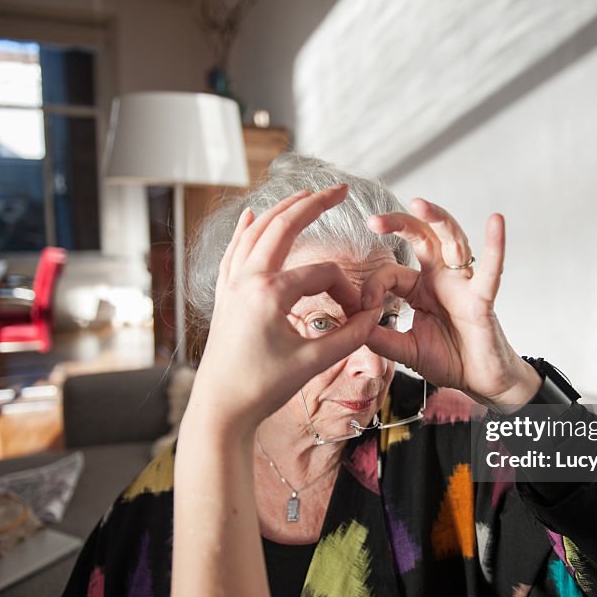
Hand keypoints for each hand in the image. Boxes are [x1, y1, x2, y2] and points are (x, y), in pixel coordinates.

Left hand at [193, 185, 380, 430]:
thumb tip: (375, 316)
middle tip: (339, 189)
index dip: (347, 290)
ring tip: (305, 194)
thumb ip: (350, 336)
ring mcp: (232, 285)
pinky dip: (245, 230)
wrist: (221, 408)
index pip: (322, 274)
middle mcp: (247, 279)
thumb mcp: (312, 362)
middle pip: (283, 227)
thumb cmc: (262, 387)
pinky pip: (234, 251)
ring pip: (256, 232)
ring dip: (281, 210)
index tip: (357, 315)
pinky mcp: (224, 295)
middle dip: (313, 204)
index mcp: (270, 293)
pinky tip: (249, 215)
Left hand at [362, 199, 539, 407]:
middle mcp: (441, 279)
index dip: (372, 286)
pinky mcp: (482, 298)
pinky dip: (495, 246)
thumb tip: (352, 324)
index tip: (363, 308)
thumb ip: (379, 337)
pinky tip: (496, 223)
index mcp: (420, 288)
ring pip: (452, 241)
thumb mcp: (404, 350)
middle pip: (422, 238)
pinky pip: (491, 270)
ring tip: (420, 204)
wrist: (479, 381)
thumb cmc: (449, 360)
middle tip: (374, 220)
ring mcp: (463, 285)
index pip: (391, 273)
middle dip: (399, 224)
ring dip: (438, 220)